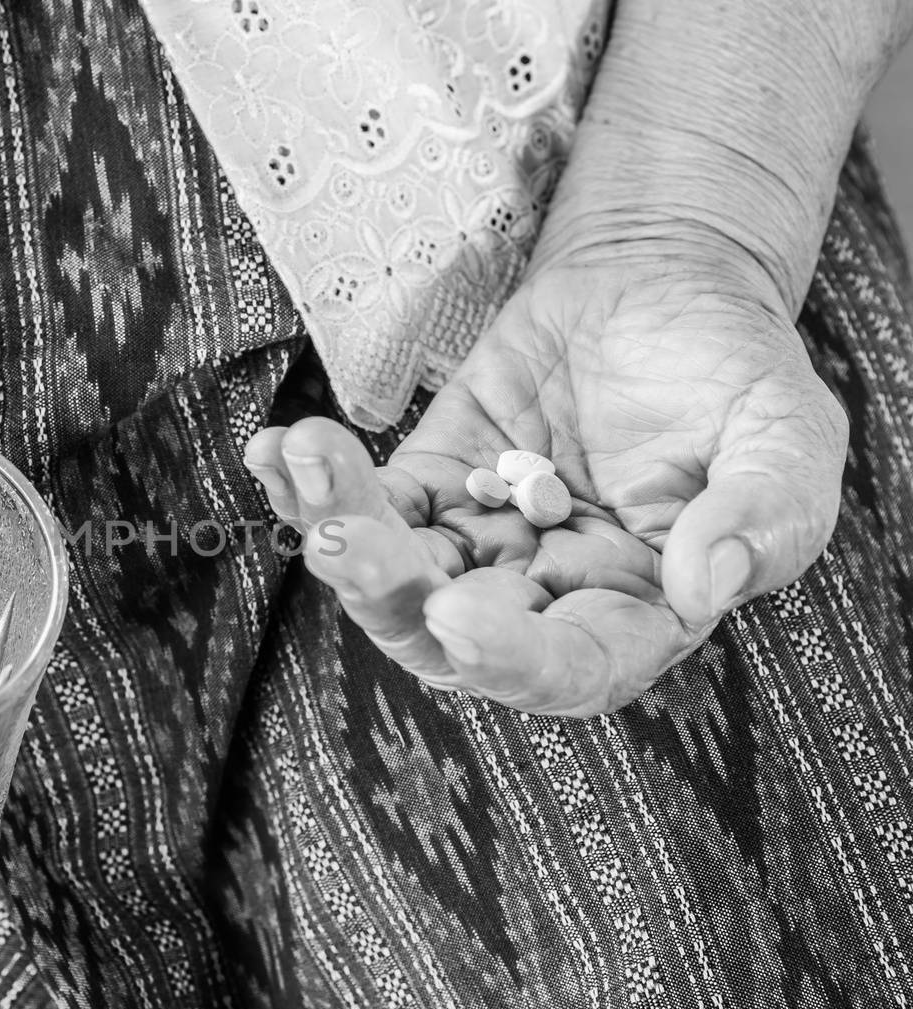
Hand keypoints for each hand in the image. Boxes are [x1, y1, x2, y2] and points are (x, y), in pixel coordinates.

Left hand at [245, 254, 846, 716]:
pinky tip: (276, 450)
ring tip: (311, 462)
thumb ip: (765, 513)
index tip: (460, 614)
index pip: (569, 669)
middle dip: (389, 596)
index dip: (512, 659)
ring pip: (391, 572)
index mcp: (632, 612)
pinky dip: (311, 484)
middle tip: (343, 543)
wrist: (661, 287)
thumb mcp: (784, 436)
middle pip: (447, 636)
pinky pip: (364, 500)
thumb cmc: (733, 374)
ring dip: (339, 528)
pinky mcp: (428, 482)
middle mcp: (542, 597)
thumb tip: (707, 583)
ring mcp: (475, 543)